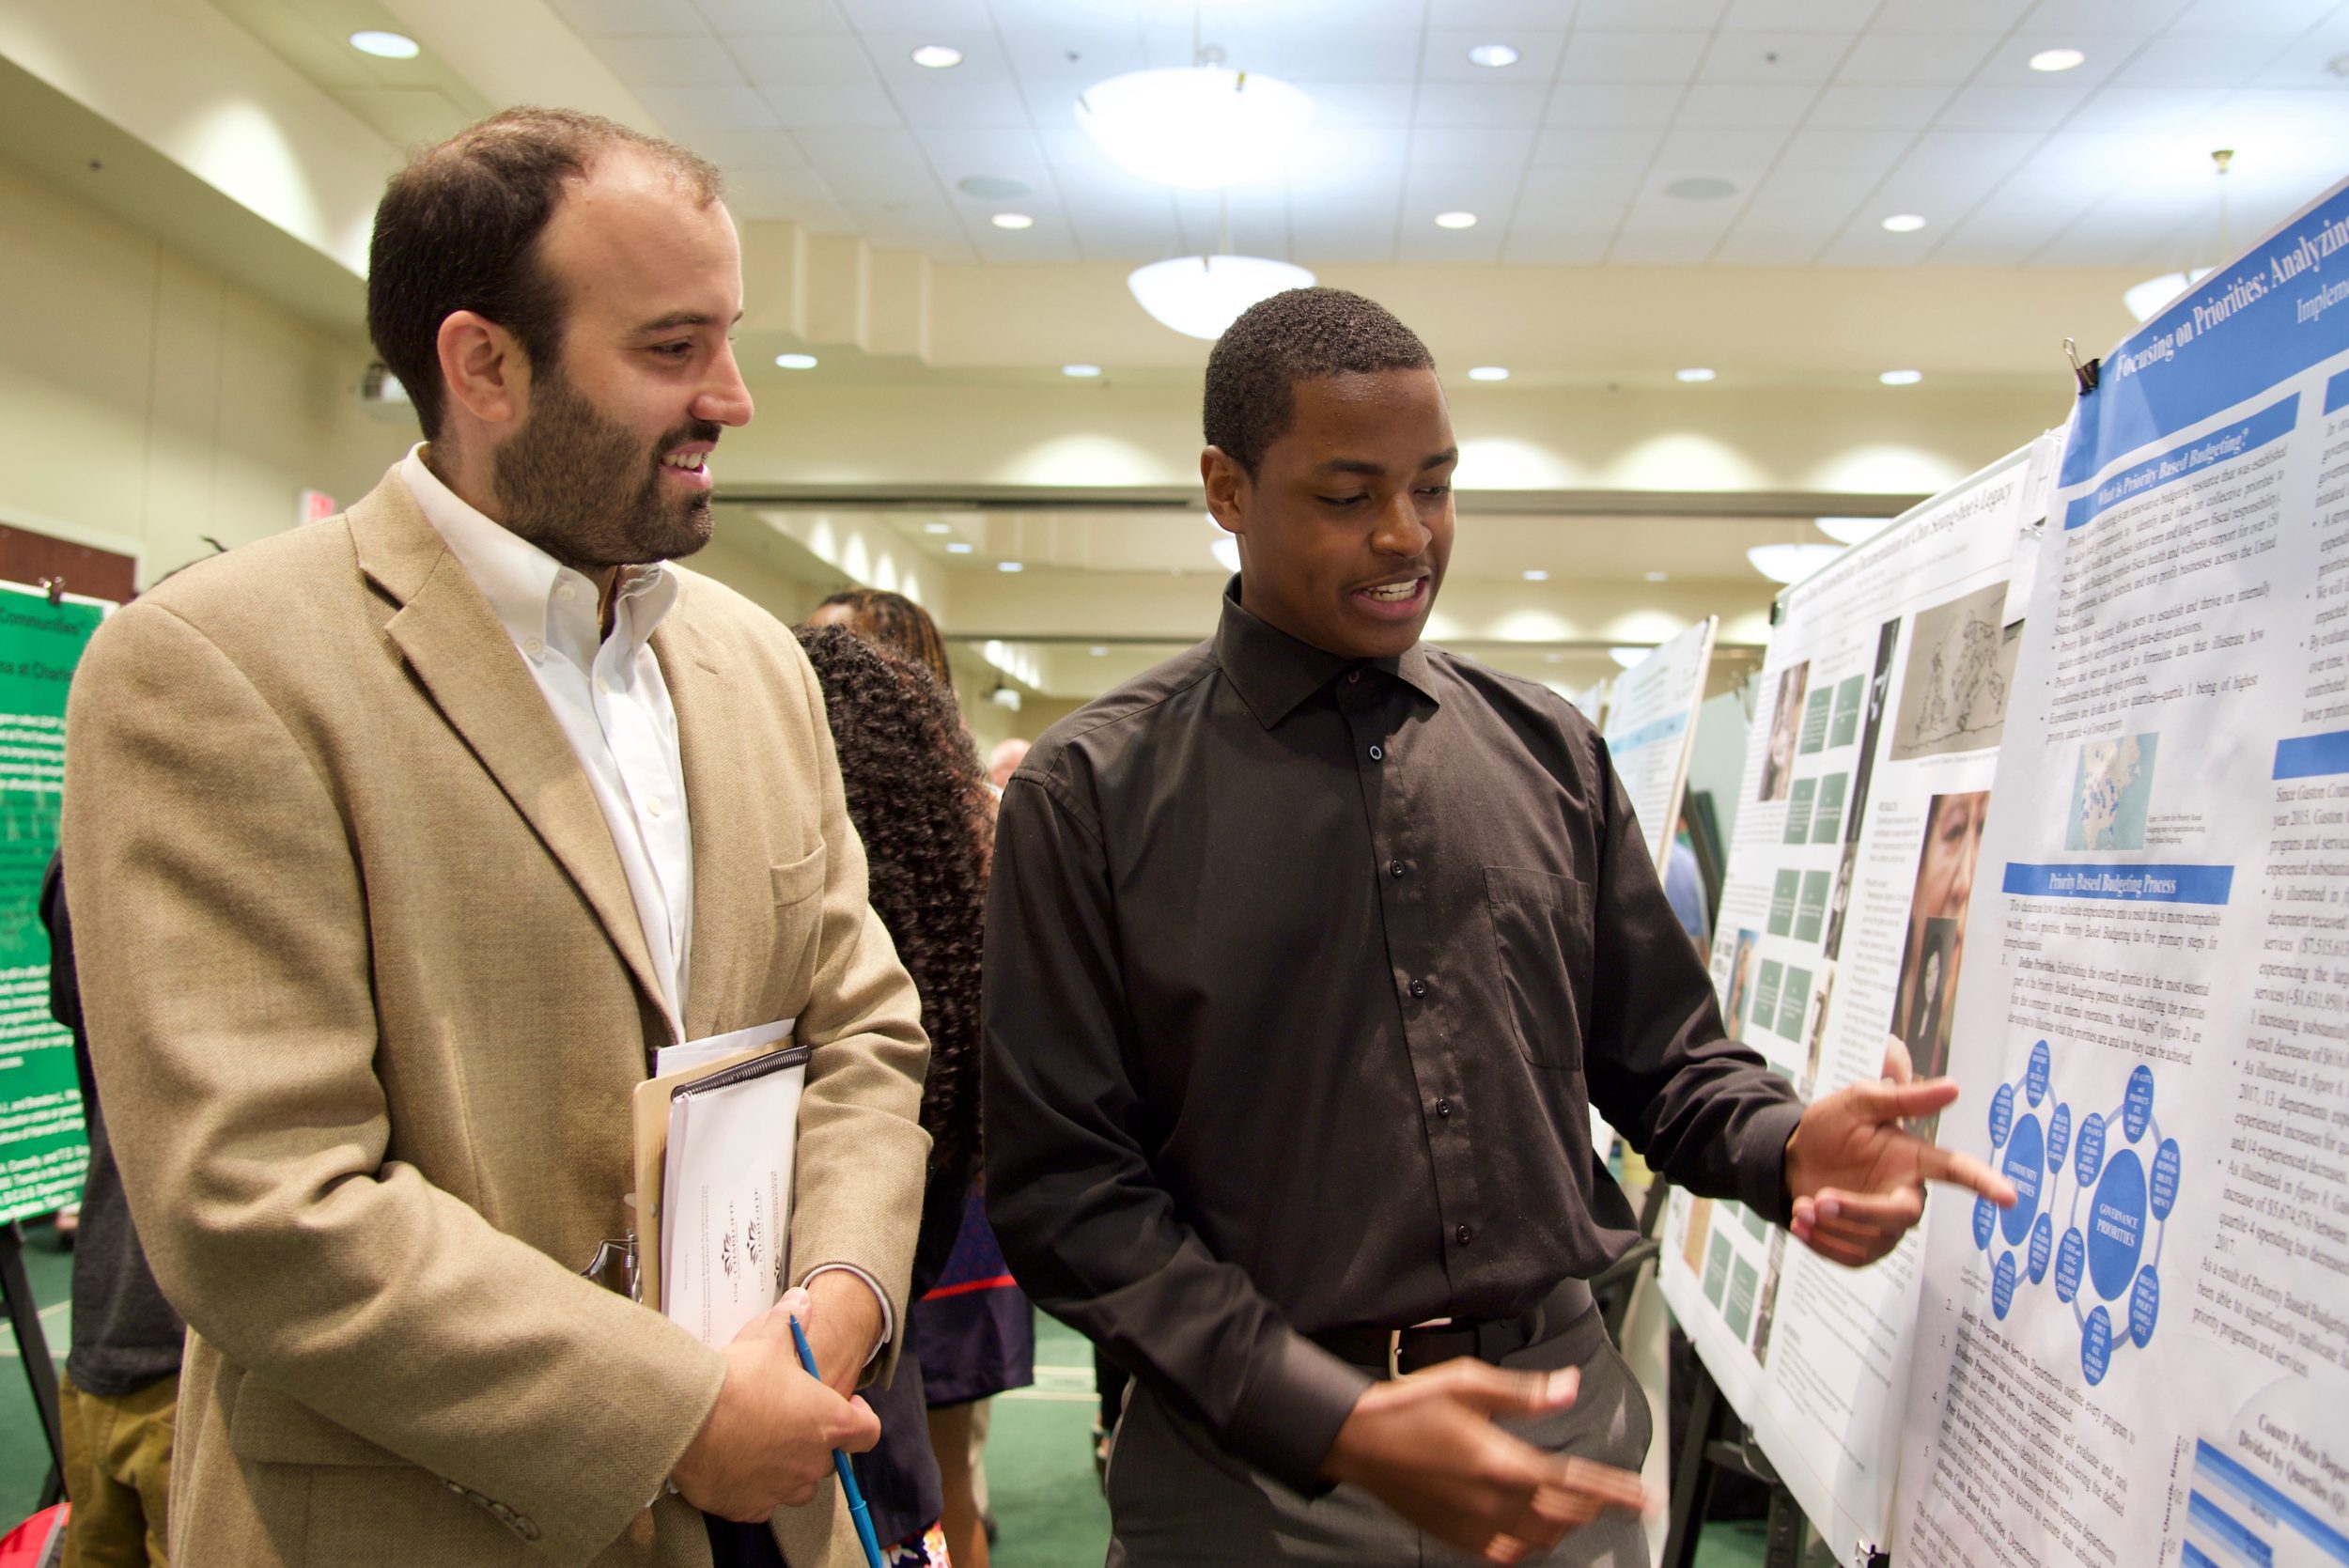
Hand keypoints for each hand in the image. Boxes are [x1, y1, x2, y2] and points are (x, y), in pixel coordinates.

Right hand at [671, 1288, 881, 1521]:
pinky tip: (737, 1463)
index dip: (859, 1417)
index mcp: (828, 1423)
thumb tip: (801, 1302)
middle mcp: (811, 1463)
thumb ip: (790, 1321)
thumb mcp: (767, 1340)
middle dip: (815, 1440)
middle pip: (829, 1458)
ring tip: (763, 1442)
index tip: (844, 1405)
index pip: (868, 1431)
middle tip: (789, 1418)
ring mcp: (781, 1489)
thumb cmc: (736, 1381)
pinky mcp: (749, 1507)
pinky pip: (762, 1502)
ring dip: (789, 1468)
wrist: (688, 1419)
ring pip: (798, 1485)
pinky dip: (755, 1488)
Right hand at [1322, 1360, 1651, 1563]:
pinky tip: (1528, 1528)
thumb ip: (1526, 1393)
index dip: (1618, 1492)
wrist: (1357, 1441)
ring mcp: (1476, 1526)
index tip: (1644, 1497)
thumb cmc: (1408, 1408)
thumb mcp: (1469, 1383)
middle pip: (1567, 1517)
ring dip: (1566, 1525)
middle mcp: (1496, 1502)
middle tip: (1613, 1496)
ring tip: (1575, 1508)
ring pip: (1542, 1539)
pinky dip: (1528, 1542)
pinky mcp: (1457, 1537)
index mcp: (1505, 1463)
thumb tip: (1569, 1389)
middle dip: (1596, 1507)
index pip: (1579, 1484)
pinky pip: (1508, 1552)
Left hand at [1784, 1042, 2017, 1265]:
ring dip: (1832, 1226)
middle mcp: (1906, 1195)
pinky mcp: (1863, 1247)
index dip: (1984, 1182)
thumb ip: (1902, 1099)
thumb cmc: (1831, 1128)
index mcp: (1914, 1159)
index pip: (1957, 1170)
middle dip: (1860, 1211)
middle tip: (1821, 1199)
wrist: (1792, 1157)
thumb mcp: (1859, 1102)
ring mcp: (1886, 1225)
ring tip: (1803, 1205)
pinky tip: (1800, 1223)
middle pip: (1902, 1215)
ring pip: (1873, 1239)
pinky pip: (1852, 1256)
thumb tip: (1953, 1087)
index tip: (2009, 1197)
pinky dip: (1823, 1243)